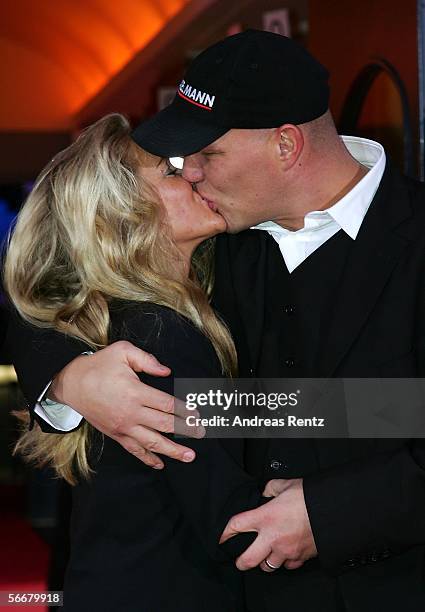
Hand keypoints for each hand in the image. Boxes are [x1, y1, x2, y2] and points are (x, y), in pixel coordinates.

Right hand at [50, 341, 203, 468]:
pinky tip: (160, 464)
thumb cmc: (98, 366)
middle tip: (201, 433)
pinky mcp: (116, 434)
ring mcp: (123, 426)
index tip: (197, 414)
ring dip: (172, 450)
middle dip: (186, 430)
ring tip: (189, 456)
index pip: (167, 405)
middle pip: (164, 425)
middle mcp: (131, 413)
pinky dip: (148, 458)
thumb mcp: (122, 352)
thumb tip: (166, 371)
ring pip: (152, 442)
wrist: (71, 385)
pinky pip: (134, 450)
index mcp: (135, 392)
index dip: (185, 410)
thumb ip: (147, 360)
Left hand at [220, 478, 316, 571]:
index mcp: (265, 517)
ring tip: (264, 556)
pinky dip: (285, 562)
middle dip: (240, 561)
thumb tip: (267, 490)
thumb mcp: (286, 484)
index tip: (221, 536)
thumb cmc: (309, 497)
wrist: (332, 511)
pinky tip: (285, 555)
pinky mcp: (300, 557)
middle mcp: (272, 537)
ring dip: (264, 562)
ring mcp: (286, 550)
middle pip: (247, 559)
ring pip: (268, 566)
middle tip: (239, 560)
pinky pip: (288, 566)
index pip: (236, 525)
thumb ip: (271, 488)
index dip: (225, 532)